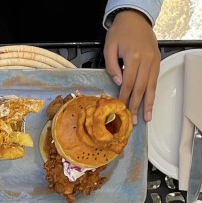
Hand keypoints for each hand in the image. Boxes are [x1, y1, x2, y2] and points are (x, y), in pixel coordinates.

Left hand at [104, 9, 160, 123]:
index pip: (128, 83)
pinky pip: (155, 79)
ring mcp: (154, 60)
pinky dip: (153, 92)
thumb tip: (118, 83)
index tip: (121, 109)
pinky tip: (151, 102)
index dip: (125, 97)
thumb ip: (112, 66)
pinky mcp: (157, 60)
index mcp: (134, 57)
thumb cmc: (120, 32)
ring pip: (151, 85)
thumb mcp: (109, 47)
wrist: (135, 18)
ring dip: (149, 102)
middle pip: (141, 87)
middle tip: (134, 120)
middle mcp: (147, 60)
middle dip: (137, 105)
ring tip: (147, 117)